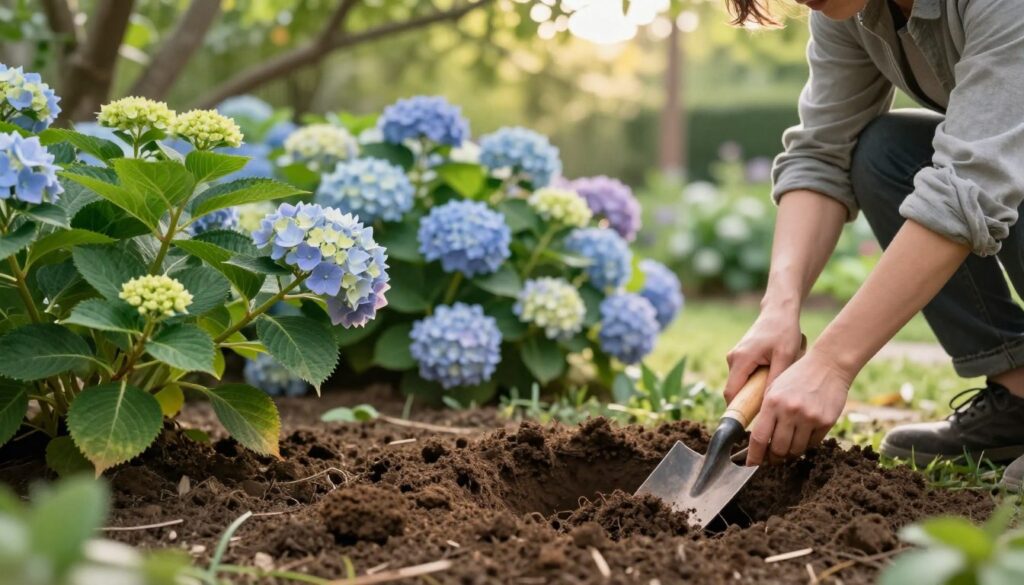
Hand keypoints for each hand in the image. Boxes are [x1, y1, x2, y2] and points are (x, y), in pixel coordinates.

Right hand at [725, 307, 802, 402]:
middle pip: (735, 390)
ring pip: (740, 383)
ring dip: (754, 390)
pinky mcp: (742, 356)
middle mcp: (733, 359)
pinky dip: (756, 381)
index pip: (731, 393)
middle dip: (749, 401)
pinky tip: (773, 378)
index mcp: (740, 360)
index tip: (751, 423)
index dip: (738, 410)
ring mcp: (736, 357)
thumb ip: (775, 379)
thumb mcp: (785, 356)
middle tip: (769, 411)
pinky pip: (744, 375)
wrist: (779, 311)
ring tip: (775, 391)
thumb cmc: (784, 331)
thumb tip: (770, 404)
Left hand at [745, 349, 851, 465]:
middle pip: (778, 449)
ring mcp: (809, 417)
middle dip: (773, 457)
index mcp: (772, 402)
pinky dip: (805, 445)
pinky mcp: (825, 422)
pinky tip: (802, 438)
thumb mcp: (775, 388)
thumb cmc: (797, 376)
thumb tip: (758, 439)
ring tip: (786, 449)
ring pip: (795, 449)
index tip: (750, 464)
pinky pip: (812, 443)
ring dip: (789, 453)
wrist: (828, 365)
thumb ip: (766, 411)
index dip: (754, 455)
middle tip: (771, 457)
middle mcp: (789, 411)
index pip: (759, 437)